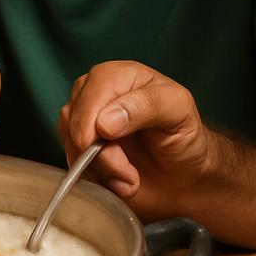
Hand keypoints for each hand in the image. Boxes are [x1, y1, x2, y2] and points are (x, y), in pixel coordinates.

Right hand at [56, 61, 210, 220]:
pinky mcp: (80, 148)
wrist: (184, 178)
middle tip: (129, 172)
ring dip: (100, 169)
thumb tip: (103, 122)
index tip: (109, 143)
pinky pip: (71, 162)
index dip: (93, 120)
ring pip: (70, 143)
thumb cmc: (185, 139)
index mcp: (120, 76)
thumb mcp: (179, 112)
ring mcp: (85, 122)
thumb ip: (147, 105)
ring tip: (130, 176)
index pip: (92, 90)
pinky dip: (94, 178)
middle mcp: (97, 94)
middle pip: (74, 118)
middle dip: (99, 154)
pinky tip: (118, 180)